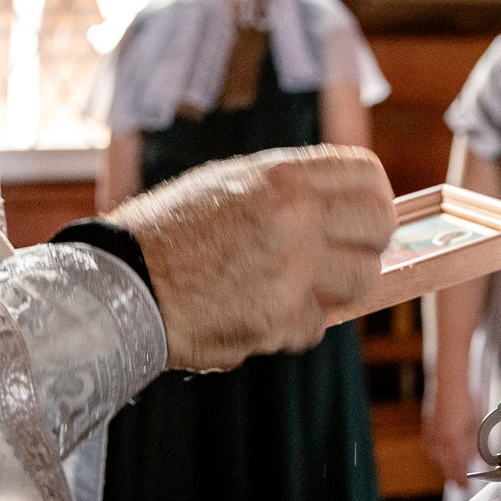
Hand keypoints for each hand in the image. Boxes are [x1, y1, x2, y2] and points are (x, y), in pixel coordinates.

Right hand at [116, 145, 392, 369]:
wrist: (120, 283)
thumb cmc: (169, 232)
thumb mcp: (228, 184)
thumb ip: (288, 190)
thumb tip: (344, 206)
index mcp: (281, 175)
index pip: (366, 174)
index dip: (374, 197)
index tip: (365, 217)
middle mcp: (294, 214)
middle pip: (379, 226)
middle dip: (367, 245)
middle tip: (342, 258)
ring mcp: (291, 267)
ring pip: (362, 280)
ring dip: (335, 290)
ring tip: (295, 289)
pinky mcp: (279, 317)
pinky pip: (317, 325)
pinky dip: (291, 327)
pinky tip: (255, 314)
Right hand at [424, 374, 480, 485]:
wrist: (450, 384)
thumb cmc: (467, 401)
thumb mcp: (477, 424)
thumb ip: (475, 445)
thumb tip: (476, 459)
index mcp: (454, 441)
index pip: (458, 468)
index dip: (462, 479)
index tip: (465, 486)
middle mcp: (440, 441)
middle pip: (445, 466)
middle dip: (453, 476)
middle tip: (459, 484)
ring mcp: (431, 435)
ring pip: (436, 459)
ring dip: (444, 466)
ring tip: (451, 473)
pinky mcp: (427, 428)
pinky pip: (430, 448)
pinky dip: (436, 455)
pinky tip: (440, 457)